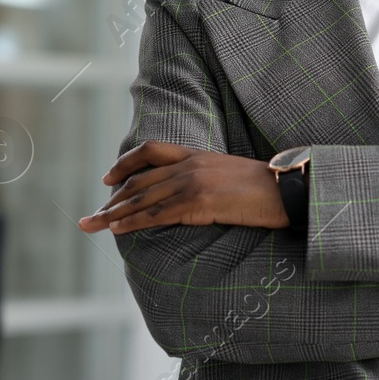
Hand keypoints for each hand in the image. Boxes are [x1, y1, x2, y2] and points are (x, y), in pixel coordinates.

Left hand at [77, 140, 288, 233]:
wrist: (289, 188)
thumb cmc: (269, 188)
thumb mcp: (232, 176)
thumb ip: (208, 179)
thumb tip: (193, 196)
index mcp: (199, 154)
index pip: (152, 150)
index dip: (126, 163)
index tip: (108, 178)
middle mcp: (191, 164)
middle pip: (139, 179)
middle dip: (111, 199)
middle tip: (89, 216)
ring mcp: (193, 182)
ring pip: (142, 198)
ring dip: (112, 214)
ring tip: (91, 225)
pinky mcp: (198, 202)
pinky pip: (156, 214)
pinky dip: (132, 222)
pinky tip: (117, 229)